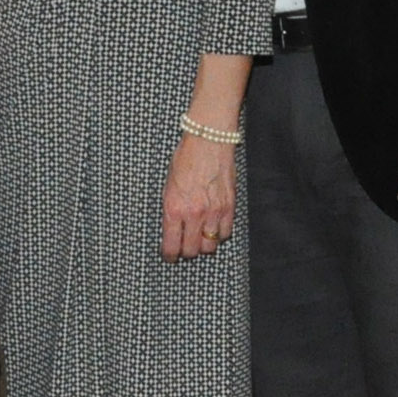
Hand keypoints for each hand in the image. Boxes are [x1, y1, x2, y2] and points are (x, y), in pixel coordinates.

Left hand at [162, 133, 235, 260]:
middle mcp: (193, 213)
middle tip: (184, 247)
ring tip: (200, 238)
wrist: (208, 141)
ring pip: (210, 246)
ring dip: (204, 245)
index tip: (170, 256)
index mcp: (174, 208)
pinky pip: (226, 233)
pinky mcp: (229, 207)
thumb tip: (173, 228)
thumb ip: (171, 208)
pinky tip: (214, 228)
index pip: (171, 245)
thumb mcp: (168, 184)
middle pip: (191, 250)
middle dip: (186, 252)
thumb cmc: (185, 158)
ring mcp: (213, 211)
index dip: (170, 255)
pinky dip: (220, 234)